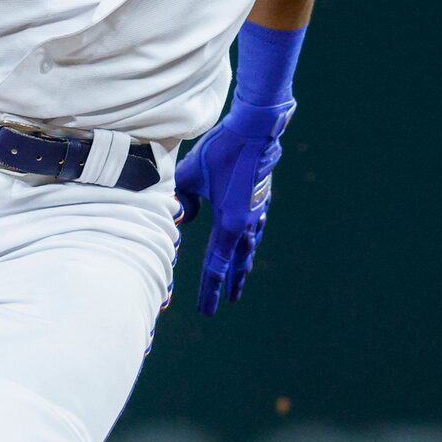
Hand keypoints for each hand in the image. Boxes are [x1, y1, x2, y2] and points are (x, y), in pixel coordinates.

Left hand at [172, 99, 293, 314]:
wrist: (255, 130)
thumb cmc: (221, 152)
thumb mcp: (191, 176)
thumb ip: (183, 200)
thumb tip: (181, 216)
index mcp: (229, 224)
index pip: (216, 266)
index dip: (210, 290)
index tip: (207, 311)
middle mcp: (246, 223)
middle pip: (237, 261)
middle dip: (231, 282)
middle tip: (230, 300)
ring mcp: (256, 210)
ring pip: (249, 246)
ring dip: (244, 263)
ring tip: (241, 275)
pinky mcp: (260, 197)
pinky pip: (255, 227)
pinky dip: (250, 239)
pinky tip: (251, 239)